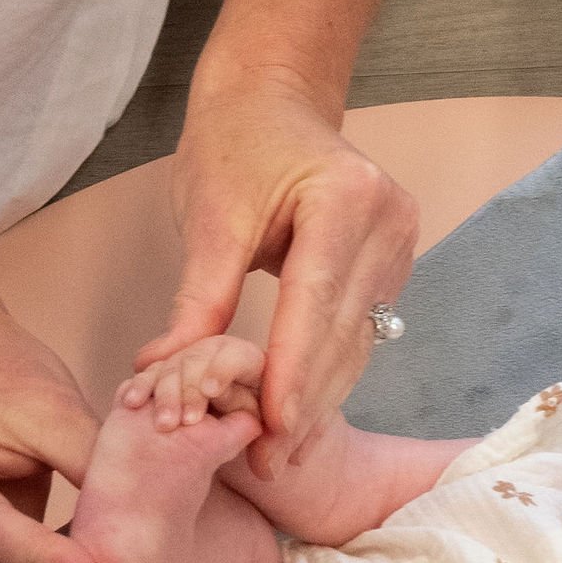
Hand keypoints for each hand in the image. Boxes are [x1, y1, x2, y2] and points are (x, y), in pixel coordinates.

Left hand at [143, 74, 417, 476]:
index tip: (272, 432)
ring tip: (278, 455)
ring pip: (355, 342)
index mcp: (346, 198)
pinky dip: (325, 371)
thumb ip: (196, 301)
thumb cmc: (234, 145)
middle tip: (265, 464)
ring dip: (316, 397)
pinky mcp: (394, 263)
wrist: (273, 97)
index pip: (316, 304)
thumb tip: (160, 370)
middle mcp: (389, 221)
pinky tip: (297, 413)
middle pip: (341, 332)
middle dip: (302, 401)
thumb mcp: (209, 219)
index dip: (294, 374)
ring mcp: (400, 242)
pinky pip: (358, 330)